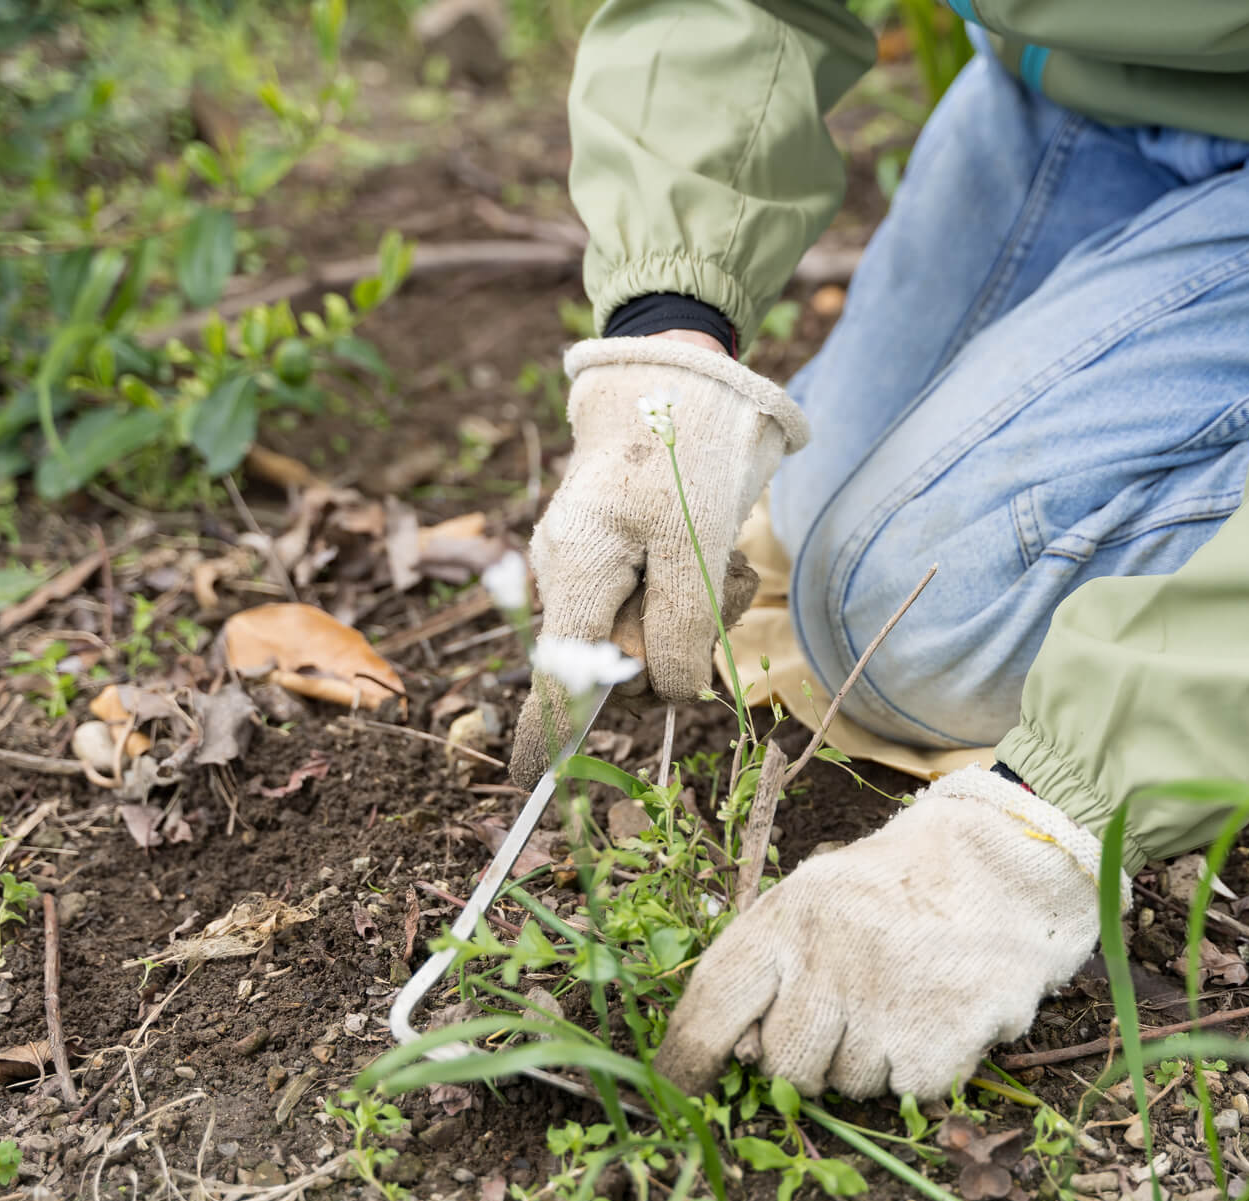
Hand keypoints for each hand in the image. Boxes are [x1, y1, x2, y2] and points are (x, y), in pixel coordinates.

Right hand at [510, 337, 806, 785]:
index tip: (530, 782)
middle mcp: (571, 572)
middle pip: (622, 656)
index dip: (548, 731)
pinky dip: (698, 585)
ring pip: (653, 627)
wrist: (678, 369)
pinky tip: (715, 547)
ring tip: (719, 553)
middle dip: (678, 638)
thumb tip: (667, 696)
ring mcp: (594, 563)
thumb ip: (678, 629)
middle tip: (714, 580)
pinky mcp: (623, 553)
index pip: (556, 673)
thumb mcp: (695, 546)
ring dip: (699, 606)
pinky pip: (663, 598)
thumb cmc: (685, 451)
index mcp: (575, 571)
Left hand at [653, 767, 1121, 1099]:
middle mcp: (829, 960)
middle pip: (781, 1065)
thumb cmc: (900, 887)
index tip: (676, 1092)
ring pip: (845, 1086)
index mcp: (788, 917)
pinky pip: (906, 1092)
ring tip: (898, 1003)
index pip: (713, 1003)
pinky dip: (920, 1068)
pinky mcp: (941, 1039)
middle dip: (804, 1059)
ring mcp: (885, 1002)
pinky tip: (935, 1016)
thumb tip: (734, 1050)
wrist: (1009, 865)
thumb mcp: (819, 893)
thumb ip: (771, 959)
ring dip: (867, 1062)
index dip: (685, 1059)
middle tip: (843, 1015)